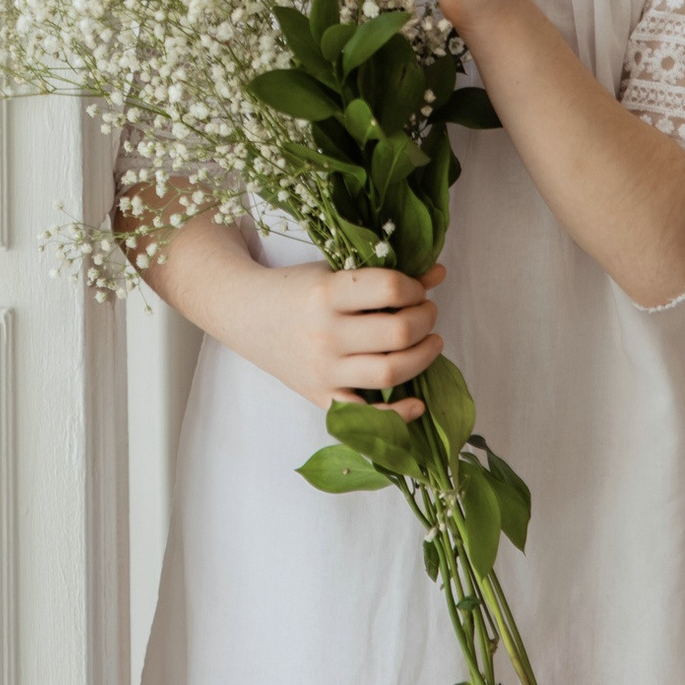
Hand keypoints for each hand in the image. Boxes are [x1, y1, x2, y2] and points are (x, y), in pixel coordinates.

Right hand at [220, 261, 447, 422]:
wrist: (246, 315)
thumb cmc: (294, 289)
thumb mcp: (333, 271)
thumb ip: (383, 274)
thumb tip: (438, 273)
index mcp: (326, 293)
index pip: (389, 289)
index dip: (414, 288)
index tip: (416, 289)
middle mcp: (325, 334)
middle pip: (398, 333)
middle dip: (426, 320)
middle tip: (427, 313)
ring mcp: (323, 370)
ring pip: (391, 372)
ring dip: (423, 356)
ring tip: (429, 342)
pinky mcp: (322, 396)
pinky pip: (366, 414)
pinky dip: (398, 413)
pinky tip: (418, 400)